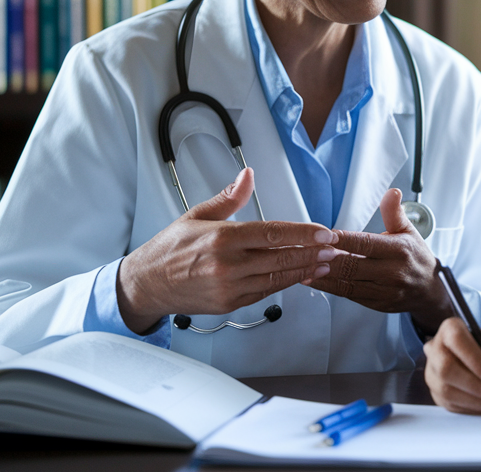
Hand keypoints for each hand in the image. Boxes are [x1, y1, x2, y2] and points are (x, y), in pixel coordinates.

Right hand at [117, 168, 337, 333]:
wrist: (146, 284)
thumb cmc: (170, 249)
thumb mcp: (197, 215)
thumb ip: (228, 198)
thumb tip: (247, 176)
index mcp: (221, 238)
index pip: (272, 234)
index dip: (302, 234)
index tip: (323, 233)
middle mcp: (227, 265)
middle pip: (280, 258)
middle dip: (312, 253)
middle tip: (334, 248)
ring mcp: (229, 288)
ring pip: (277, 279)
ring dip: (305, 270)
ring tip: (326, 263)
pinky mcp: (229, 304)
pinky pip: (265, 293)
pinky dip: (286, 284)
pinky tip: (300, 276)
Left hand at [305, 188, 448, 328]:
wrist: (430, 290)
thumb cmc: (415, 256)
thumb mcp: (408, 231)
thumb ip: (394, 212)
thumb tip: (392, 192)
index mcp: (399, 250)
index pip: (365, 243)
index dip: (343, 239)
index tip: (323, 235)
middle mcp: (392, 272)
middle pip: (352, 265)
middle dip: (326, 259)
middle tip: (305, 251)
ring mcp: (384, 291)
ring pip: (347, 284)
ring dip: (323, 276)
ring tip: (302, 267)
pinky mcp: (376, 304)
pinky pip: (349, 295)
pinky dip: (330, 287)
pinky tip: (314, 279)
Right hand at [423, 316, 480, 413]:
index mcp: (450, 328)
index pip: (456, 340)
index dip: (475, 360)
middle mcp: (435, 349)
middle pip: (445, 368)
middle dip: (473, 385)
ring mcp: (432, 372)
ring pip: (445, 389)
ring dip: (474, 400)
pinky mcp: (436, 392)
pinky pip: (449, 403)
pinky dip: (471, 407)